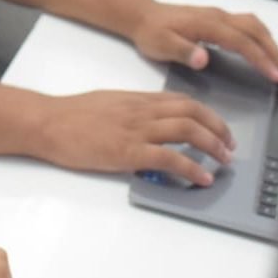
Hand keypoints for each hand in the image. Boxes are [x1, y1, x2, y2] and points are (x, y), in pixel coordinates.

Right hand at [36, 90, 234, 186]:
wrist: (48, 122)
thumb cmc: (71, 115)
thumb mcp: (108, 103)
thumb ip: (132, 110)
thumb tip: (151, 121)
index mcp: (136, 99)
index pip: (182, 100)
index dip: (207, 114)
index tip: (218, 127)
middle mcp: (141, 111)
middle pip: (191, 112)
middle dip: (217, 128)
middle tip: (229, 146)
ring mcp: (135, 131)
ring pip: (186, 131)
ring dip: (212, 146)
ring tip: (223, 160)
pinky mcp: (127, 152)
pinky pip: (169, 158)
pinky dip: (191, 168)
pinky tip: (202, 178)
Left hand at [131, 2, 277, 82]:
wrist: (141, 16)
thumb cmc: (151, 32)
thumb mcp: (161, 45)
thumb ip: (183, 52)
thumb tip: (203, 59)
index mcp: (206, 24)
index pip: (241, 42)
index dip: (261, 58)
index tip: (276, 75)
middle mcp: (217, 17)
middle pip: (255, 30)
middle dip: (274, 52)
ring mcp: (218, 16)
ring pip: (253, 25)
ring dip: (270, 44)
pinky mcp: (217, 19)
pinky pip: (247, 26)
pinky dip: (261, 38)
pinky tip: (264, 52)